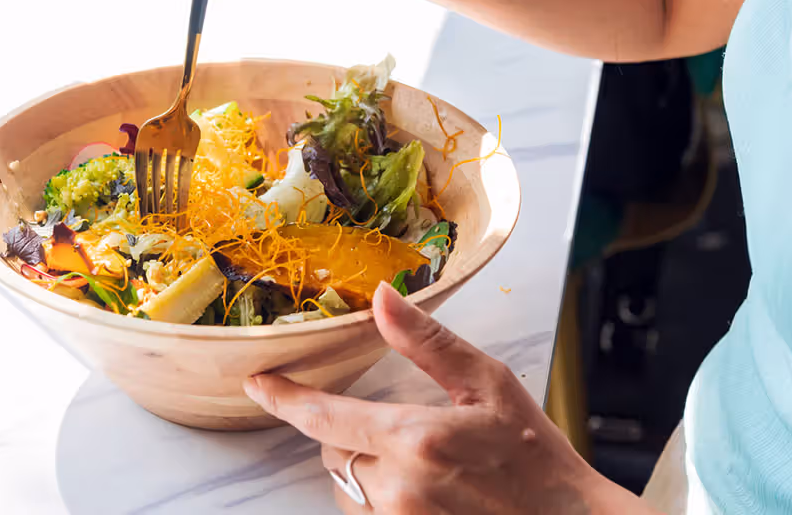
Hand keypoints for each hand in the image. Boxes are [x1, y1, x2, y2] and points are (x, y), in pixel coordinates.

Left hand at [243, 283, 653, 513]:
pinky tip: (425, 489)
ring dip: (366, 469)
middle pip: (334, 453)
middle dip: (352, 435)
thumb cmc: (534, 456)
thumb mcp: (488, 384)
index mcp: (416, 440)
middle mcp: (398, 488)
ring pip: (349, 487)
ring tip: (423, 464)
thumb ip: (427, 343)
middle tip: (403, 428)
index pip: (324, 417)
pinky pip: (369, 513)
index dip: (284, 398)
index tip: (257, 382)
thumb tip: (382, 298)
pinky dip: (383, 498)